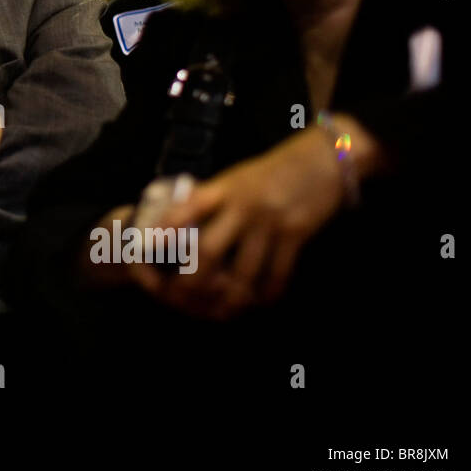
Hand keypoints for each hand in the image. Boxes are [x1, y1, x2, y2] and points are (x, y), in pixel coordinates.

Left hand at [134, 127, 347, 318]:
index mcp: (223, 188)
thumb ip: (212, 200)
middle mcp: (242, 206)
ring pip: (243, 271)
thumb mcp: (235, 178)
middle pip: (208, 250)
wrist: (321, 160)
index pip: (188, 208)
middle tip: (182, 297)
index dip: (167, 230)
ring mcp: (269, 223)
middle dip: (193, 280)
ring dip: (230, 297)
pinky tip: (260, 301)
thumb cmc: (271, 171)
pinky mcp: (296, 236)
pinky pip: (278, 273)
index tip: (149, 249)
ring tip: (221, 311)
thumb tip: (180, 225)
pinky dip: (268, 292)